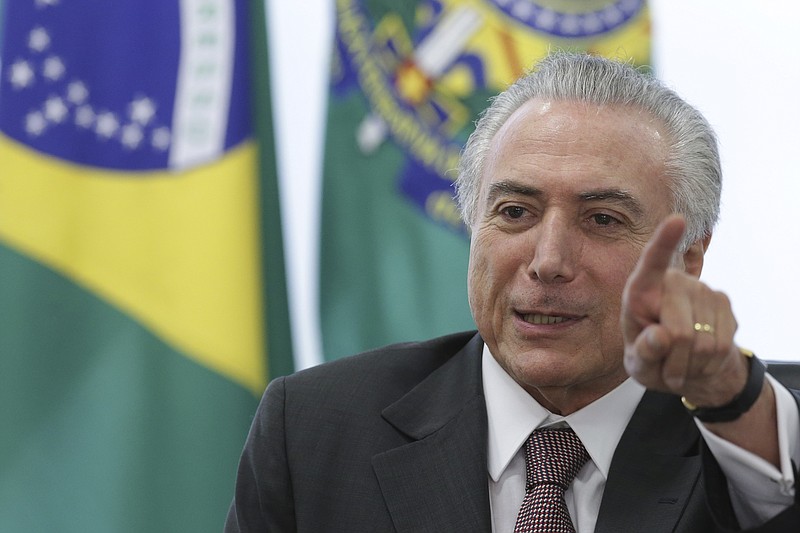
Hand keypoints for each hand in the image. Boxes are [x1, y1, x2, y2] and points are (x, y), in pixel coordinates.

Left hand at [621, 215, 747, 406]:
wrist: (686, 364)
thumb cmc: (651, 358)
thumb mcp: (638, 363)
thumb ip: (643, 353)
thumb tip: (659, 337)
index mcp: (641, 290)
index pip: (651, 263)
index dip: (664, 242)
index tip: (677, 220)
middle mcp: (672, 282)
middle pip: (678, 330)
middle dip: (674, 359)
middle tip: (666, 367)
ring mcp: (701, 289)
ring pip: (702, 342)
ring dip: (690, 364)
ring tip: (681, 361)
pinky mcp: (723, 302)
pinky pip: (721, 345)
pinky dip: (708, 363)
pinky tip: (699, 358)